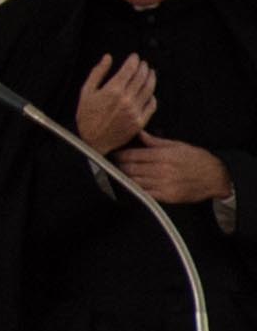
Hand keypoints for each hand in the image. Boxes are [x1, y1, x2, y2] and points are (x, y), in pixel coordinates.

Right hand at [76, 54, 157, 154]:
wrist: (92, 141)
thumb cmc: (86, 116)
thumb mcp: (86, 91)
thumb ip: (98, 72)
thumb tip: (108, 58)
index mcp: (112, 90)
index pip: (129, 70)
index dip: (133, 61)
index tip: (135, 56)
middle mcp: (126, 99)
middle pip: (141, 78)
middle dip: (143, 67)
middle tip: (144, 63)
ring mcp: (135, 111)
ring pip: (149, 90)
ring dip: (151, 79)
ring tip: (151, 73)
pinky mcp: (140, 121)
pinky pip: (152, 105)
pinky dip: (153, 96)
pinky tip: (150, 92)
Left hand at [116, 131, 231, 203]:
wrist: (216, 177)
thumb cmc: (197, 159)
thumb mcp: (177, 145)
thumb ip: (155, 141)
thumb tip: (139, 133)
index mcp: (163, 155)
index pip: (132, 155)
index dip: (119, 155)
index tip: (113, 153)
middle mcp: (162, 170)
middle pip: (130, 168)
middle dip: (119, 166)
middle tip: (113, 164)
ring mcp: (164, 184)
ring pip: (135, 181)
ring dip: (125, 178)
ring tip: (120, 173)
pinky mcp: (168, 197)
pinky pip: (145, 194)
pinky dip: (136, 189)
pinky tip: (133, 185)